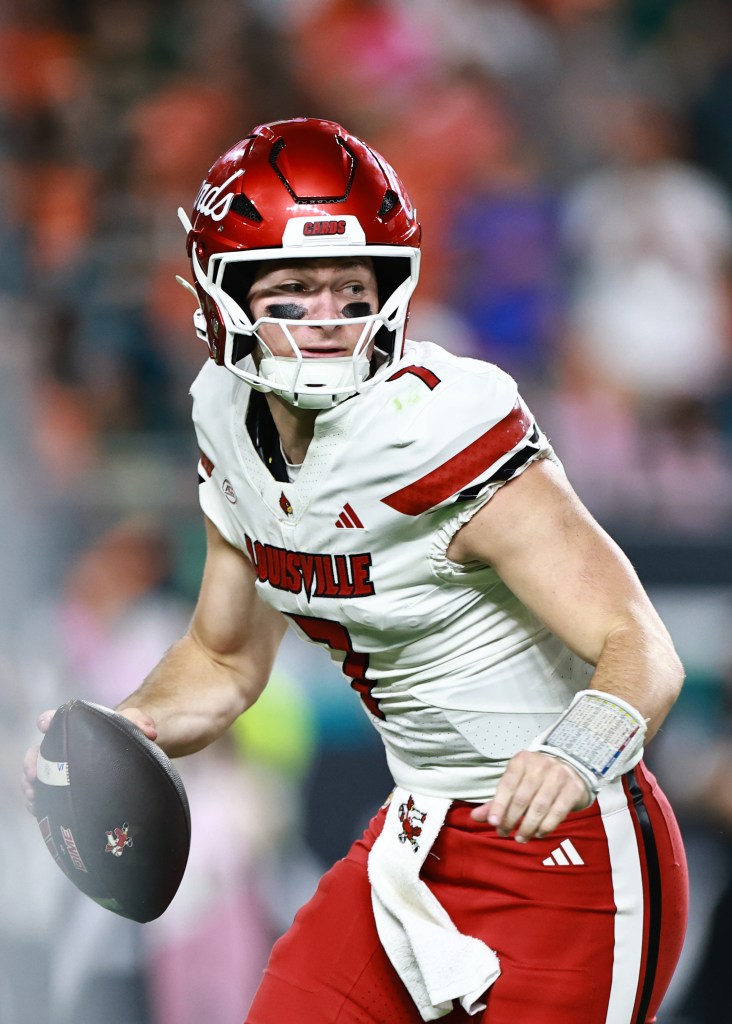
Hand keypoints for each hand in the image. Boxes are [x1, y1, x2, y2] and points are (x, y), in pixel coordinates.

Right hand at [22, 706, 158, 815]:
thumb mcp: (133, 724)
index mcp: (74, 726)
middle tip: (33, 774)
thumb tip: (150, 732)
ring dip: (30, 785)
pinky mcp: (59, 788)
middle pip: (37, 752)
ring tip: (33, 796)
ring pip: (35, 775)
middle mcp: (61, 746)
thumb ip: (140, 722)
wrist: (127, 756)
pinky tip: (36, 808)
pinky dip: (36, 801)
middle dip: (31, 762)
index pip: (55, 720)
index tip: (44, 725)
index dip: (47, 721)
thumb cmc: (125, 735)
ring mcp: (58, 769)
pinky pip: (42, 794)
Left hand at [470, 750, 591, 842]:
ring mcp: (559, 776)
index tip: (492, 822)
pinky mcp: (573, 788)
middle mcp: (541, 765)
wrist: (570, 768)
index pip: (507, 785)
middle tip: (504, 832)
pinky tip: (538, 833)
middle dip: (511, 819)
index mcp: (522, 761)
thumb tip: (475, 817)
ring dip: (528, 826)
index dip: (499, 805)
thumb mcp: (515, 783)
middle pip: (522, 798)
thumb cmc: (536, 778)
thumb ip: (497, 800)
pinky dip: (546, 826)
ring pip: (540, 807)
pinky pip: (558, 812)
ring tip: (520, 837)